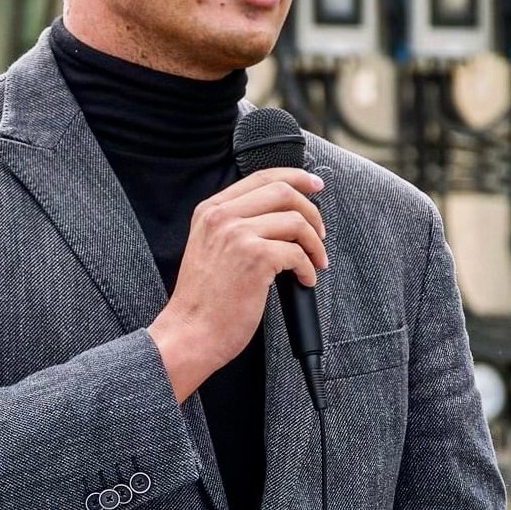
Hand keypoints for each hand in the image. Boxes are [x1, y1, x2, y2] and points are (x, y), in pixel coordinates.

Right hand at [148, 167, 327, 401]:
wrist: (190, 333)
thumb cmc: (203, 301)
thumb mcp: (210, 248)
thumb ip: (235, 226)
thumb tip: (281, 216)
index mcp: (210, 210)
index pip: (261, 176)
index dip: (296, 177)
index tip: (315, 186)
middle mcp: (222, 216)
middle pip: (283, 192)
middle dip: (312, 211)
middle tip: (320, 234)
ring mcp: (238, 235)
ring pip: (296, 221)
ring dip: (314, 243)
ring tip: (315, 262)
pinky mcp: (255, 258)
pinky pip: (297, 253)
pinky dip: (308, 268)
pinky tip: (304, 280)